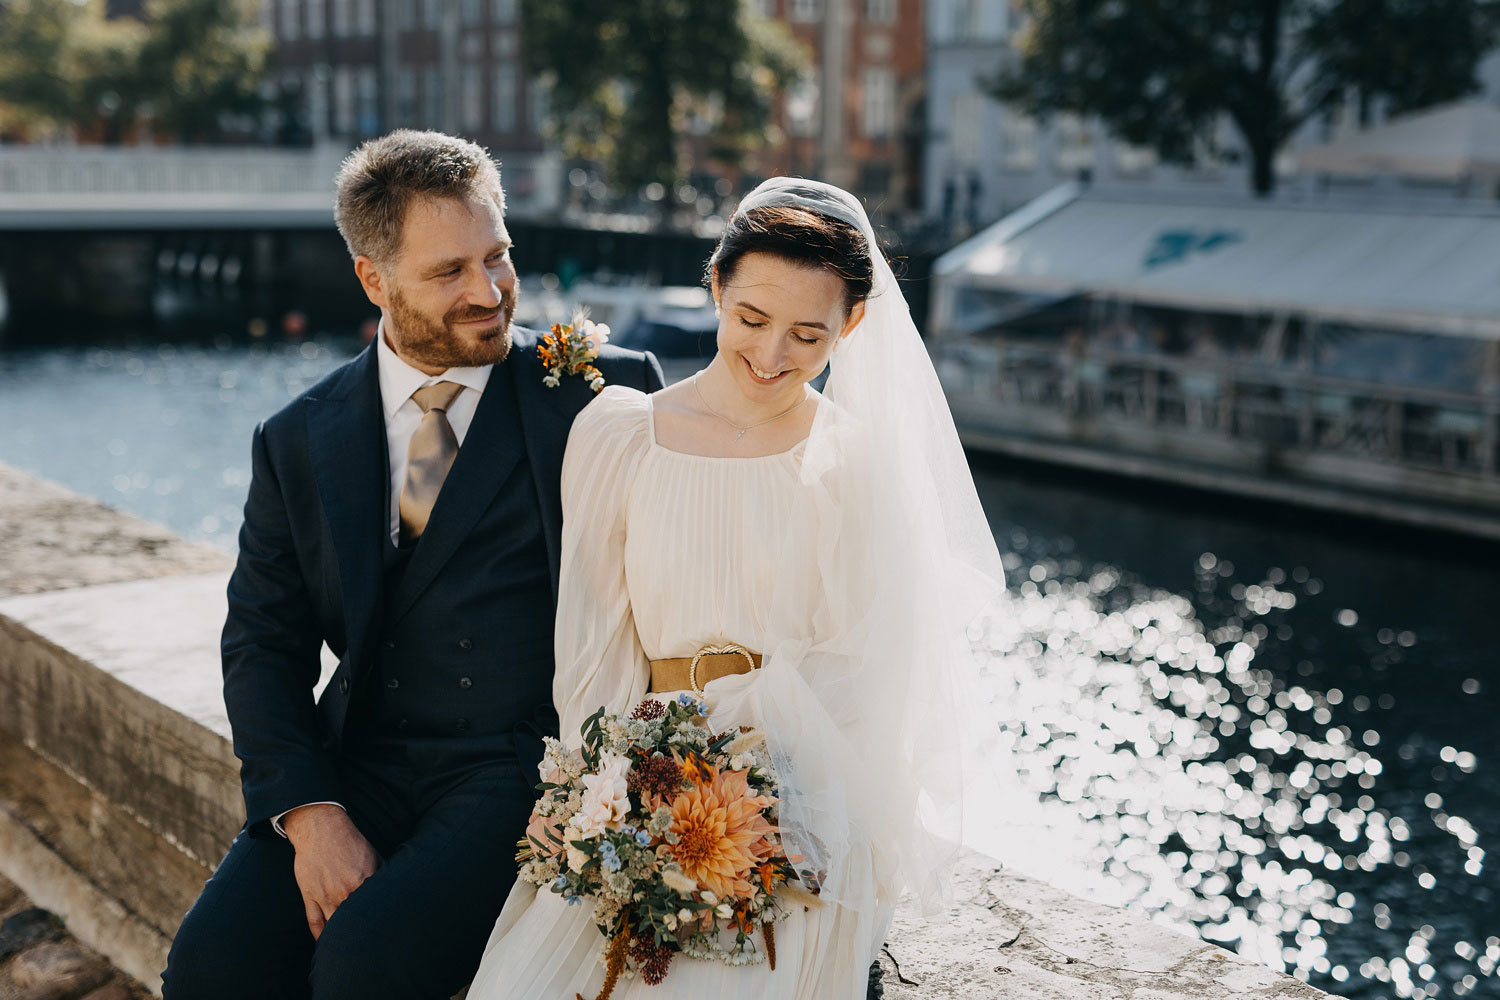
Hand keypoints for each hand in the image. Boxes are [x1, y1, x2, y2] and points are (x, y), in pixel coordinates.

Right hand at [281, 803, 380, 939]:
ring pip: (334, 927)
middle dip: (362, 936)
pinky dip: (320, 937)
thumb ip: (383, 875)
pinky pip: (314, 923)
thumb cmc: (349, 841)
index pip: (374, 910)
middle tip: (369, 948)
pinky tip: (325, 946)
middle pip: (354, 923)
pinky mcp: (309, 896)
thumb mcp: (373, 856)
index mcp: (364, 883)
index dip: (380, 924)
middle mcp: (345, 893)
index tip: (385, 935)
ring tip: (349, 952)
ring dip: (341, 939)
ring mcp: (325, 896)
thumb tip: (395, 888)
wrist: (320, 828)